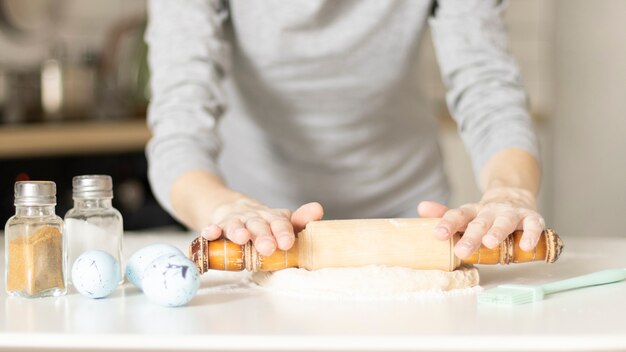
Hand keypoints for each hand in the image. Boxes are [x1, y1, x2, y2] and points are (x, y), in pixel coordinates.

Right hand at [199, 199, 323, 255]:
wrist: (232, 208)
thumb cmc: (263, 223)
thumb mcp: (281, 221)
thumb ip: (300, 221)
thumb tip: (318, 210)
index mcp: (272, 217)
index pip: (280, 222)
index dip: (284, 232)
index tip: (288, 243)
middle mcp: (254, 217)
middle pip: (259, 225)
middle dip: (263, 236)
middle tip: (268, 248)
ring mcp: (235, 221)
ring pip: (236, 225)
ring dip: (238, 231)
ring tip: (241, 238)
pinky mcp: (217, 225)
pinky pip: (213, 228)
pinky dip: (211, 231)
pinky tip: (210, 234)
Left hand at [417, 187, 544, 258]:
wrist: (514, 197)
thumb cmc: (484, 215)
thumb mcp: (464, 215)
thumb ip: (444, 215)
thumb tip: (421, 208)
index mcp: (472, 212)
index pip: (457, 215)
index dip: (447, 224)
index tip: (437, 235)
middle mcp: (490, 212)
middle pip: (479, 223)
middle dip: (470, 237)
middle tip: (461, 250)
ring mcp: (510, 214)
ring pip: (504, 222)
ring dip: (497, 232)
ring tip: (490, 243)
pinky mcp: (531, 218)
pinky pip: (533, 226)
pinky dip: (531, 235)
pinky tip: (526, 246)